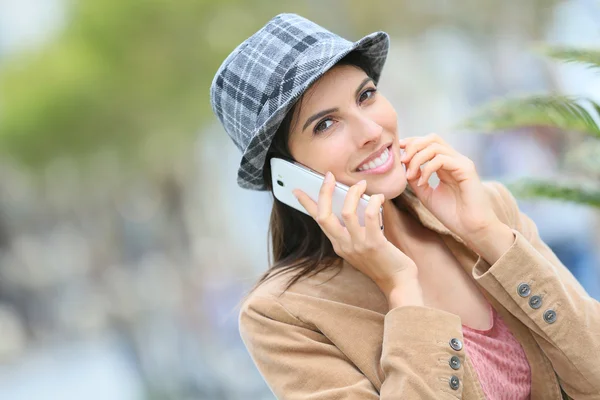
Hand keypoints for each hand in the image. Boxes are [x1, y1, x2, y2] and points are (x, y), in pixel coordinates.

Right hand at [293, 172, 418, 295]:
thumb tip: (354, 203)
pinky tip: (379, 198)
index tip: (297, 190)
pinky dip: (374, 202)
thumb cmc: (384, 263)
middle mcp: (344, 245)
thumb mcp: (361, 247)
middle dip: (324, 193)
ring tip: (361, 184)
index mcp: (339, 244)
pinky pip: (370, 215)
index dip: (306, 204)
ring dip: (353, 193)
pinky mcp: (374, 243)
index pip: (317, 221)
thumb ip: (354, 230)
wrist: (399, 283)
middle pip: (324, 215)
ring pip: (346, 212)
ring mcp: (358, 245)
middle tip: (329, 176)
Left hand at [400, 133, 499, 239]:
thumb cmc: (452, 214)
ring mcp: (462, 163)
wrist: (471, 229)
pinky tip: (422, 183)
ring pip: (435, 146)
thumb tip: (404, 165)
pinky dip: (427, 169)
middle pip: (432, 138)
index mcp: (447, 164)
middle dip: (413, 145)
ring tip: (410, 176)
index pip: (429, 142)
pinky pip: (442, 159)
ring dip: (417, 159)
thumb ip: (415, 179)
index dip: (412, 142)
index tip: (398, 151)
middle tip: (402, 161)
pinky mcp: (466, 169)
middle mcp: (455, 160)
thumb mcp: (426, 194)